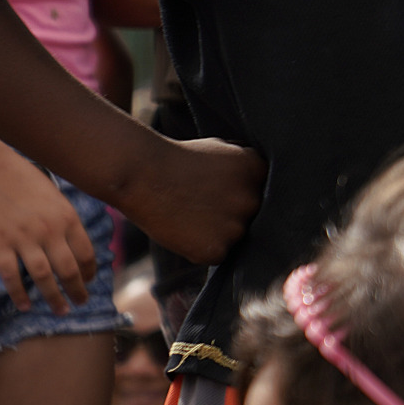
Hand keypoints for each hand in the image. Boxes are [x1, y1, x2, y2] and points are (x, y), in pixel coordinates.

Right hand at [0, 148, 94, 311]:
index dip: (90, 272)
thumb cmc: (27, 182)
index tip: (90, 282)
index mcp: (68, 218)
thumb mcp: (57, 198)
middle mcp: (49, 231)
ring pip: (43, 276)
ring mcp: (23, 239)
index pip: (86, 253)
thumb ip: (67, 222)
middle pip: (69, 269)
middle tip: (80, 303)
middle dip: (77, 290)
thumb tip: (78, 246)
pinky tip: (25, 305)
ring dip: (54, 297)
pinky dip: (19, 294)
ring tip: (60, 310)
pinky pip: (10, 275)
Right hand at [127, 137, 266, 267]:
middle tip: (199, 204)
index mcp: (258, 170)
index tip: (217, 190)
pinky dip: (200, 248)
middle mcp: (254, 199)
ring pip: (233, 237)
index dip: (238, 193)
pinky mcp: (216, 249)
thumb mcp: (222, 150)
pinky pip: (215, 255)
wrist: (141, 173)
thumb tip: (259, 183)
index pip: (261, 191)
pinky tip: (182, 230)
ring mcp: (237, 226)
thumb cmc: (176, 160)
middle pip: (251, 217)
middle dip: (229, 214)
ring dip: (215, 232)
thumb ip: (244, 169)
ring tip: (188, 214)